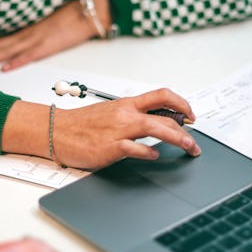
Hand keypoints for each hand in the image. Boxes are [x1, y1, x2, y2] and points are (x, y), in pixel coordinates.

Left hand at [0, 0, 110, 70]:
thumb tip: (15, 35)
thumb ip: (31, 26)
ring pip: (8, 49)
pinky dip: (18, 61)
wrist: (92, 9)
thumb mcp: (46, 17)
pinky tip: (5, 68)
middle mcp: (28, 31)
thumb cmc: (71, 11)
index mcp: (26, 25)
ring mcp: (39, 38)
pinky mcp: (51, 44)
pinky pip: (31, 54)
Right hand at [2, 88, 200, 169]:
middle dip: (186, 130)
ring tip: (189, 148)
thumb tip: (155, 121)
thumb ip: (131, 115)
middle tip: (194, 142)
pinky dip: (149, 153)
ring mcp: (118, 130)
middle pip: (164, 116)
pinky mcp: (110, 147)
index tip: (190, 115)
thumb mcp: (109, 111)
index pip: (162, 95)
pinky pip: (136, 149)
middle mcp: (125, 114)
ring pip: (156, 129)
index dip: (182, 104)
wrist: (57, 130)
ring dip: (178, 139)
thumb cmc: (81, 123)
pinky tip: (154, 156)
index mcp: (126, 104)